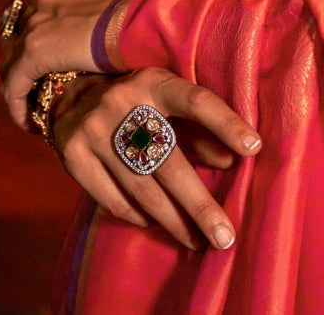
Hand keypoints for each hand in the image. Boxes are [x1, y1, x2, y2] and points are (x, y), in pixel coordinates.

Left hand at [0, 0, 140, 128]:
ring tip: (36, 111)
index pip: (37, 13)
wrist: (150, 15)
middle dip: (24, 63)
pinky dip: (18, 106)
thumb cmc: (149, 8)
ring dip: (21, 87)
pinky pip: (13, 85)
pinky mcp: (34, 50)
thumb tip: (120, 2)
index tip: (50, 64)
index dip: (39, 39)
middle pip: (17, 36)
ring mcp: (37, 23)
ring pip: (12, 62)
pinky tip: (31, 125)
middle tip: (39, 88)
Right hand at [50, 68, 260, 251]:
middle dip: (199, 204)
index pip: (196, 101)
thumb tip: (232, 160)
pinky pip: (113, 200)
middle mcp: (123, 104)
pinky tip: (157, 225)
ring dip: (174, 221)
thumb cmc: (136, 101)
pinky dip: (139, 217)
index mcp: (154, 83)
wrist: (69, 96)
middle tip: (225, 236)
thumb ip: (198, 128)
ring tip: (199, 241)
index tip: (254, 148)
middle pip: (169, 162)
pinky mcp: (73, 158)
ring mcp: (94, 131)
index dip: (225, 123)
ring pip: (142, 189)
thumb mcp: (166, 100)